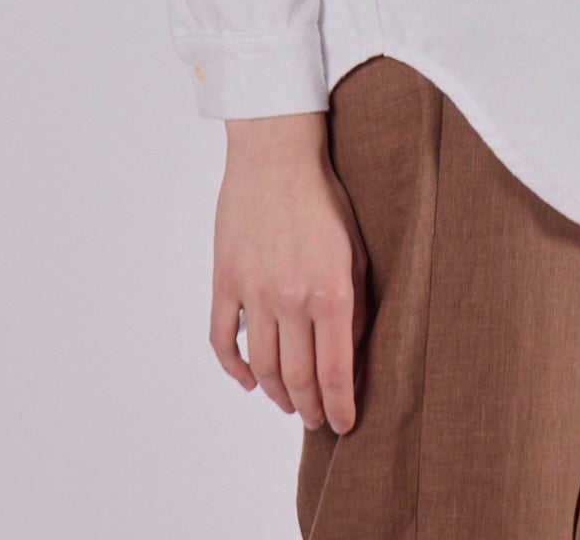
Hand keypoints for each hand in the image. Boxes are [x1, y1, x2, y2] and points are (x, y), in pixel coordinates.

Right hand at [210, 112, 370, 435]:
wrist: (276, 155)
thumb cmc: (323, 197)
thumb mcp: (356, 251)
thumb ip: (356, 305)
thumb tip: (351, 353)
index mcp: (331, 291)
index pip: (334, 372)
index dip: (339, 407)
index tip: (344, 424)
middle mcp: (291, 298)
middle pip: (297, 378)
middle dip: (309, 408)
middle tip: (316, 420)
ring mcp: (254, 291)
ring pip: (262, 366)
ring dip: (275, 395)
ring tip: (288, 404)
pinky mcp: (225, 280)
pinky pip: (223, 340)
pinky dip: (234, 369)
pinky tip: (249, 380)